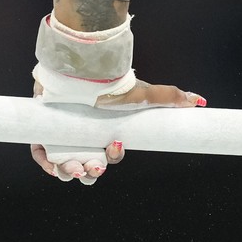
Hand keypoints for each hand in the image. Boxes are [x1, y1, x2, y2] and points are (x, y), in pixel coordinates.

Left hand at [31, 78, 206, 184]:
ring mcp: (62, 134)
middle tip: (93, 167)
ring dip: (70, 172)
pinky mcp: (43, 130)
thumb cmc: (111, 83)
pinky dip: (46, 163)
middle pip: (86, 168)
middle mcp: (83, 136)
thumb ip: (171, 98)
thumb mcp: (143, 93)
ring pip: (64, 166)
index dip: (111, 159)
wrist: (81, 67)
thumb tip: (200, 101)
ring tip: (74, 165)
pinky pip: (41, 155)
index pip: (108, 156)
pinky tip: (54, 164)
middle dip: (90, 174)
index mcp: (105, 131)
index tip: (114, 147)